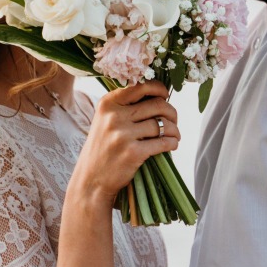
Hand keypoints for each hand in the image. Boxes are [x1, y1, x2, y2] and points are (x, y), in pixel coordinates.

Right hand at [69, 82, 178, 200]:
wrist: (91, 180)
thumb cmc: (103, 148)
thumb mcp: (105, 120)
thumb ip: (125, 106)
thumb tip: (159, 94)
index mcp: (108, 103)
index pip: (142, 86)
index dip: (160, 89)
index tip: (166, 97)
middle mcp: (114, 116)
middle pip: (158, 104)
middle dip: (172, 113)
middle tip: (173, 121)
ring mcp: (123, 134)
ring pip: (163, 124)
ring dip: (175, 130)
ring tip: (174, 135)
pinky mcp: (133, 152)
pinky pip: (164, 142)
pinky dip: (173, 142)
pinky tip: (172, 144)